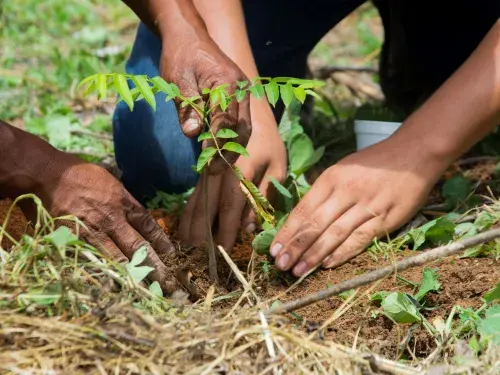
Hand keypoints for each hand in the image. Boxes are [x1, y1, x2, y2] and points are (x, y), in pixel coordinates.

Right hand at [36, 157, 175, 288]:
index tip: (171, 255)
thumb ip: (124, 200)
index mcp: (123, 202)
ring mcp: (93, 232)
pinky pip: (93, 263)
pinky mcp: (74, 241)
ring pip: (119, 259)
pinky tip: (115, 289)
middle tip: (168, 283)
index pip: (148, 226)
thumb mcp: (110, 181)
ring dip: (134, 276)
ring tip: (148, 291)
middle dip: (155, 266)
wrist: (47, 174)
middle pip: (139, 247)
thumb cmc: (78, 174)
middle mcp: (112, 219)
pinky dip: (105, 276)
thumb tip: (138, 218)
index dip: (161, 242)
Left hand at [161, 36, 250, 172]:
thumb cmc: (181, 58)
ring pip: (245, 128)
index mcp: (228, 83)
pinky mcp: (240, 98)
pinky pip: (241, 122)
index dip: (217, 144)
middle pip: (242, 129)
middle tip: (214, 171)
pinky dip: (233, 140)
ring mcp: (244, 93)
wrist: (189, 37)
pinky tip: (221, 153)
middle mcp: (242, 89)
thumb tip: (193, 133)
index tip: (207, 162)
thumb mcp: (179, 81)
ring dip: (233, 149)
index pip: (226, 121)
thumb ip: (188, 107)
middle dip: (229, 152)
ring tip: (217, 167)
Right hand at [178, 106, 286, 250]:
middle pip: (207, 205)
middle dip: (203, 231)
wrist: (248, 117)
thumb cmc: (268, 144)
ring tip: (187, 247)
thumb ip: (264, 195)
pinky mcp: (203, 174)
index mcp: (240, 169)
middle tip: (199, 255)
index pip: (231, 204)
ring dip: (191, 225)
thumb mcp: (276, 167)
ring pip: (196, 201)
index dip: (228, 227)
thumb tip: (251, 226)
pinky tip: (185, 229)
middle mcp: (219, 172)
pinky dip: (189, 213)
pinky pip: (194, 196)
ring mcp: (207, 172)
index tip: (226, 248)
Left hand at [270, 136, 447, 276]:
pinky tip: (328, 264)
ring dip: (314, 254)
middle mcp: (346, 191)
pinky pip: (360, 238)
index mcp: (331, 178)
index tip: (275, 248)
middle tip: (280, 265)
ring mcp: (366, 205)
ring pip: (334, 234)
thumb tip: (302, 218)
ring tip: (298, 270)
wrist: (414, 153)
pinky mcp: (385, 217)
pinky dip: (343, 252)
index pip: (303, 209)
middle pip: (315, 224)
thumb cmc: (374, 163)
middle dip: (295, 246)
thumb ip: (324, 192)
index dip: (287, 231)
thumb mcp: (342, 169)